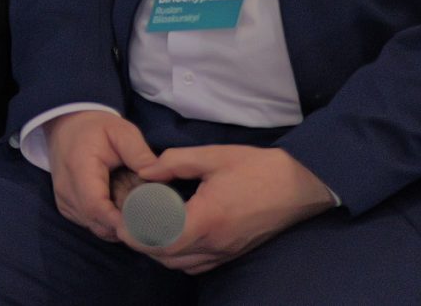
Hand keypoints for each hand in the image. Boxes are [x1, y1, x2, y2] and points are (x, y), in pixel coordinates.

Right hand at [46, 109, 156, 242]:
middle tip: (149, 216)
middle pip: (98, 222)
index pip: (96, 206)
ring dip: (117, 225)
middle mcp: (67, 189)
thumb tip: (162, 181)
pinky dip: (108, 223)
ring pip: (95, 228)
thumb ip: (141, 155)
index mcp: (79, 168)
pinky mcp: (66, 207)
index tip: (146, 225)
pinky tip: (119, 208)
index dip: (120, 221)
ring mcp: (64, 201)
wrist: (66, 125)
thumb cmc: (97, 129)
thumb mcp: (123, 132)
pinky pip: (90, 224)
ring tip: (134, 208)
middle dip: (125, 225)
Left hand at [138, 145, 333, 273]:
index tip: (120, 223)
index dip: (137, 236)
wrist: (300, 185)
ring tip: (146, 230)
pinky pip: (201, 265)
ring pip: (184, 265)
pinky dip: (181, 257)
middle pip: (169, 257)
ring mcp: (228, 251)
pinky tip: (174, 238)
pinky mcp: (235, 253)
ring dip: (160, 253)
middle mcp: (216, 242)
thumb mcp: (212, 156)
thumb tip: (145, 170)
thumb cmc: (257, 167)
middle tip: (127, 224)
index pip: (163, 240)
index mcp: (208, 218)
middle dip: (143, 245)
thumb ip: (174, 162)